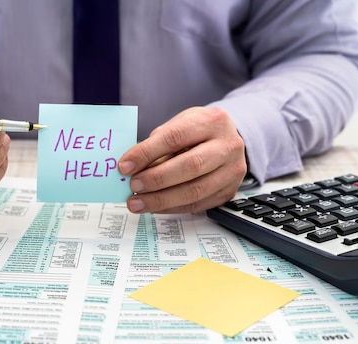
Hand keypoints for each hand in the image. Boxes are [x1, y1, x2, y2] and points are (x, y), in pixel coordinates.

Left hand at [118, 107, 246, 213]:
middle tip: (133, 186)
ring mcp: (232, 171)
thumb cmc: (198, 131)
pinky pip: (197, 205)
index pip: (175, 137)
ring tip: (138, 202)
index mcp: (212, 121)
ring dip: (161, 200)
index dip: (147, 153)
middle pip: (190, 166)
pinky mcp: (228, 192)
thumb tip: (130, 166)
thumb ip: (157, 143)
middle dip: (156, 179)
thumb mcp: (179, 124)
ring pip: (195, 191)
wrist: (228, 140)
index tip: (125, 166)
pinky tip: (154, 207)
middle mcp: (228, 146)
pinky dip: (171, 208)